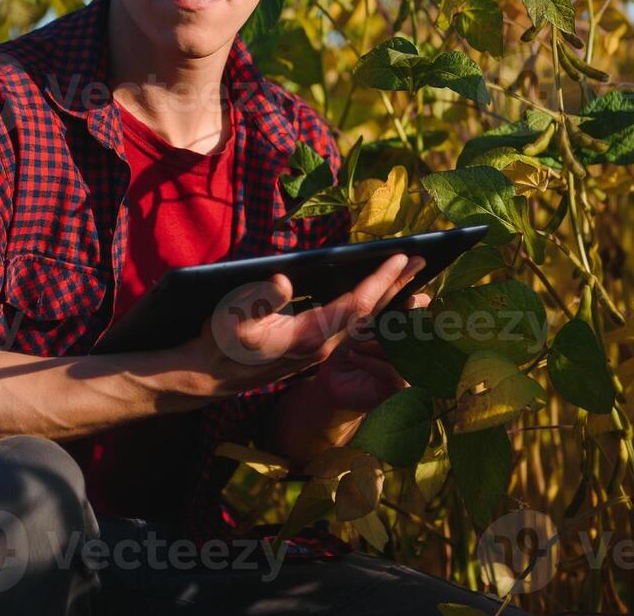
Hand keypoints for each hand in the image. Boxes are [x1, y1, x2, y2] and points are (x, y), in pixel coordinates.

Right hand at [179, 252, 426, 399]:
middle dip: (397, 286)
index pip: (356, 305)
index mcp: (308, 336)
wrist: (209, 377)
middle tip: (424, 262)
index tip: (401, 257)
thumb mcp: (231, 318)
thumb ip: (258, 300)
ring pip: (365, 324)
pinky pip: (353, 330)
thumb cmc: (218, 343)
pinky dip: (374, 313)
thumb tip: (283, 282)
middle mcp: (322, 346)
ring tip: (417, 284)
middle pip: (370, 314)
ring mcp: (320, 350)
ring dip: (390, 302)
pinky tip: (385, 303)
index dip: (380, 280)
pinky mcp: (314, 349)